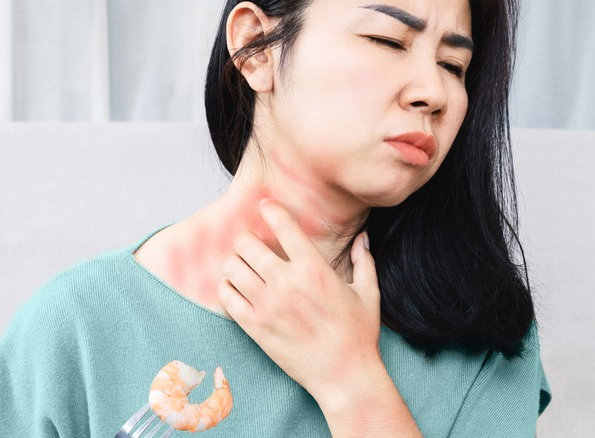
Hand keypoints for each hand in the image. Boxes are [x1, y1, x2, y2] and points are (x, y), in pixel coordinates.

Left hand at [217, 199, 382, 399]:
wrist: (344, 375)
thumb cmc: (358, 334)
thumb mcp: (368, 293)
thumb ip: (364, 261)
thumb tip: (362, 238)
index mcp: (314, 269)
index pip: (283, 225)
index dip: (270, 209)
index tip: (266, 206)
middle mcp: (287, 283)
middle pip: (247, 243)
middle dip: (248, 238)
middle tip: (253, 242)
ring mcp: (267, 305)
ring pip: (232, 267)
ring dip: (236, 261)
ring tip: (244, 265)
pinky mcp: (255, 327)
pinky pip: (227, 296)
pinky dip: (227, 286)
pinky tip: (238, 287)